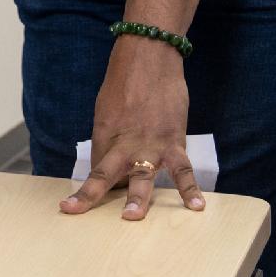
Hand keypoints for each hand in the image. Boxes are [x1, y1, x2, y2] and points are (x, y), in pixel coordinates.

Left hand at [59, 34, 204, 218]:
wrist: (150, 58)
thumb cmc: (125, 81)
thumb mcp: (105, 107)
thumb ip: (108, 136)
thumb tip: (109, 162)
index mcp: (103, 133)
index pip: (96, 167)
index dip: (96, 183)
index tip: (91, 198)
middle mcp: (123, 142)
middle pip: (104, 173)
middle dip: (92, 195)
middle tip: (78, 211)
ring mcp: (149, 144)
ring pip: (141, 176)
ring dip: (137, 199)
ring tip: (132, 218)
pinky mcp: (173, 142)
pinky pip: (183, 170)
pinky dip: (190, 189)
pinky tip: (196, 207)